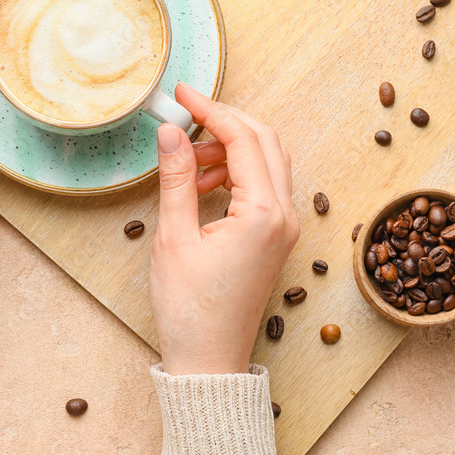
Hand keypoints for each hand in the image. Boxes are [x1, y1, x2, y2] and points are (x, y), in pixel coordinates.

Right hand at [149, 83, 299, 374]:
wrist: (209, 360)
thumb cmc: (190, 308)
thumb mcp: (174, 236)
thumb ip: (176, 177)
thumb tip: (170, 131)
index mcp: (264, 213)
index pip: (242, 139)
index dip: (211, 110)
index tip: (182, 93)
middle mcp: (284, 216)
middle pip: (264, 142)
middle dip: (225, 121)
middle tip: (185, 114)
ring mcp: (284, 228)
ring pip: (266, 162)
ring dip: (230, 147)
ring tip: (188, 156)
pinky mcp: (275, 238)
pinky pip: (263, 187)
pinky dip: (236, 172)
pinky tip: (203, 183)